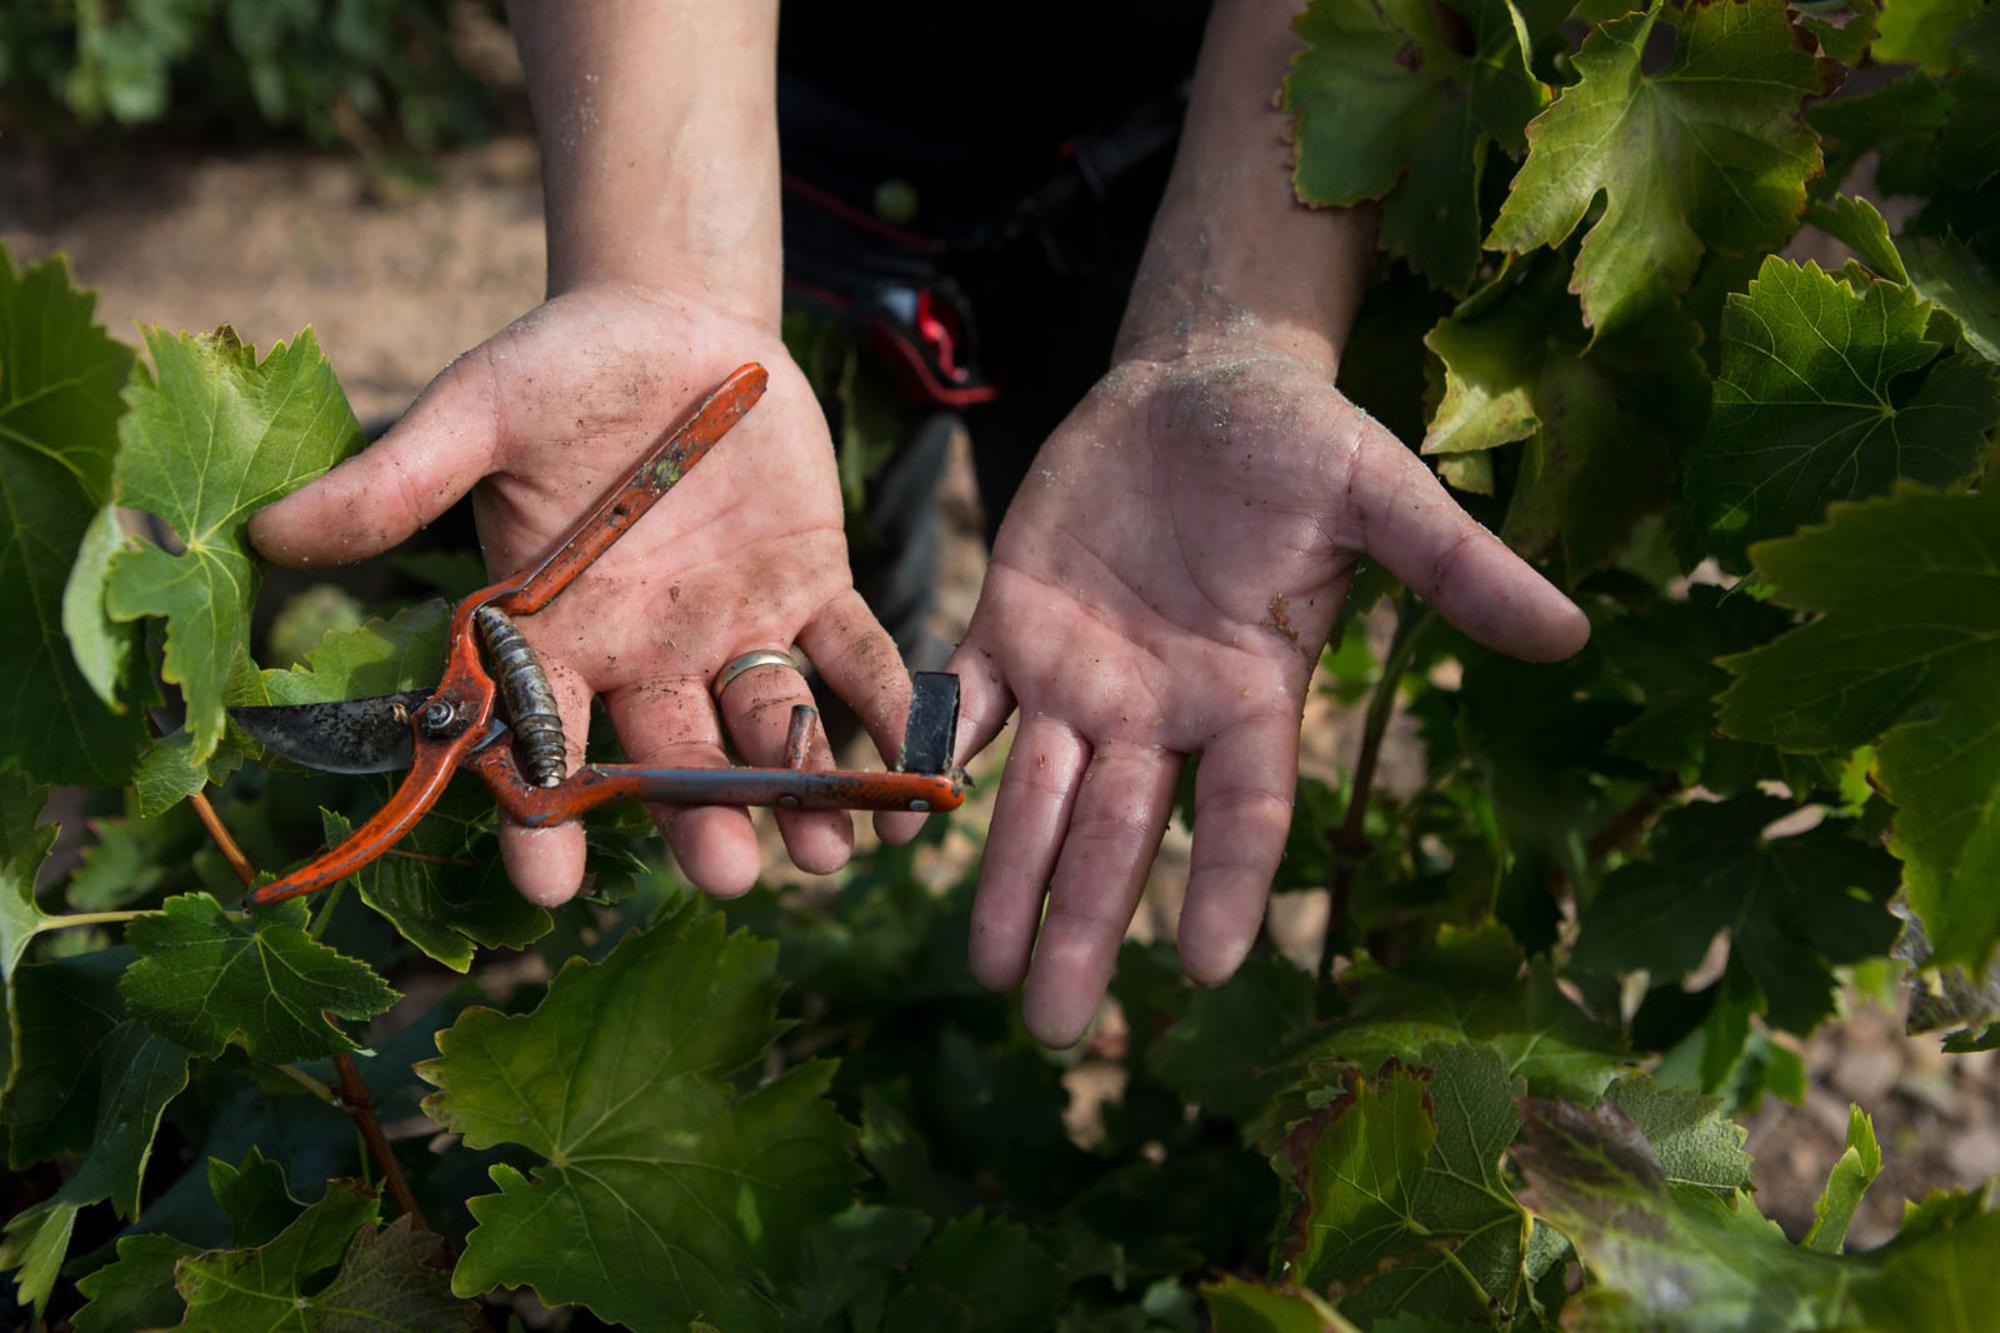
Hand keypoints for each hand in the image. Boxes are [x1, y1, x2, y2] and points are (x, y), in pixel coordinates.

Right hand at [250, 283, 920, 904]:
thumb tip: (267, 534)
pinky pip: (858, 657)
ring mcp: (736, 628)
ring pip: (769, 728)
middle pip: (672, 759)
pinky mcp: (815, 588)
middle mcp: (649, 655)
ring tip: (834, 853)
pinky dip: (892, 704)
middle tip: (728, 872)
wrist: (672, 321)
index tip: (550, 888)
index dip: (540, 816)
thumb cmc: (561, 369)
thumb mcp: (479, 410)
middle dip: (699, 818)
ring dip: (803, 790)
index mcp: (559, 633)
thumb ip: (401, 480)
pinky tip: (926, 762)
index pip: (541, 744)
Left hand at [947, 350, 1588, 1045]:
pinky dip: (935, 751)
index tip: (1202, 968)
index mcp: (1252, 694)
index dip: (1227, 884)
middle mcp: (1162, 710)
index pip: (1244, 812)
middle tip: (1054, 1029)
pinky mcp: (1013, 624)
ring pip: (1038, 796)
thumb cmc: (1301, 442)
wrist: (1201, 383)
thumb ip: (1454, 567)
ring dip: (1007, 878)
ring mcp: (1083, 674)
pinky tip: (904, 811)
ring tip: (982, 967)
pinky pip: (968, 700)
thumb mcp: (1382, 494)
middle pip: (1124, 836)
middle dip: (1086, 925)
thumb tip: (1571, 635)